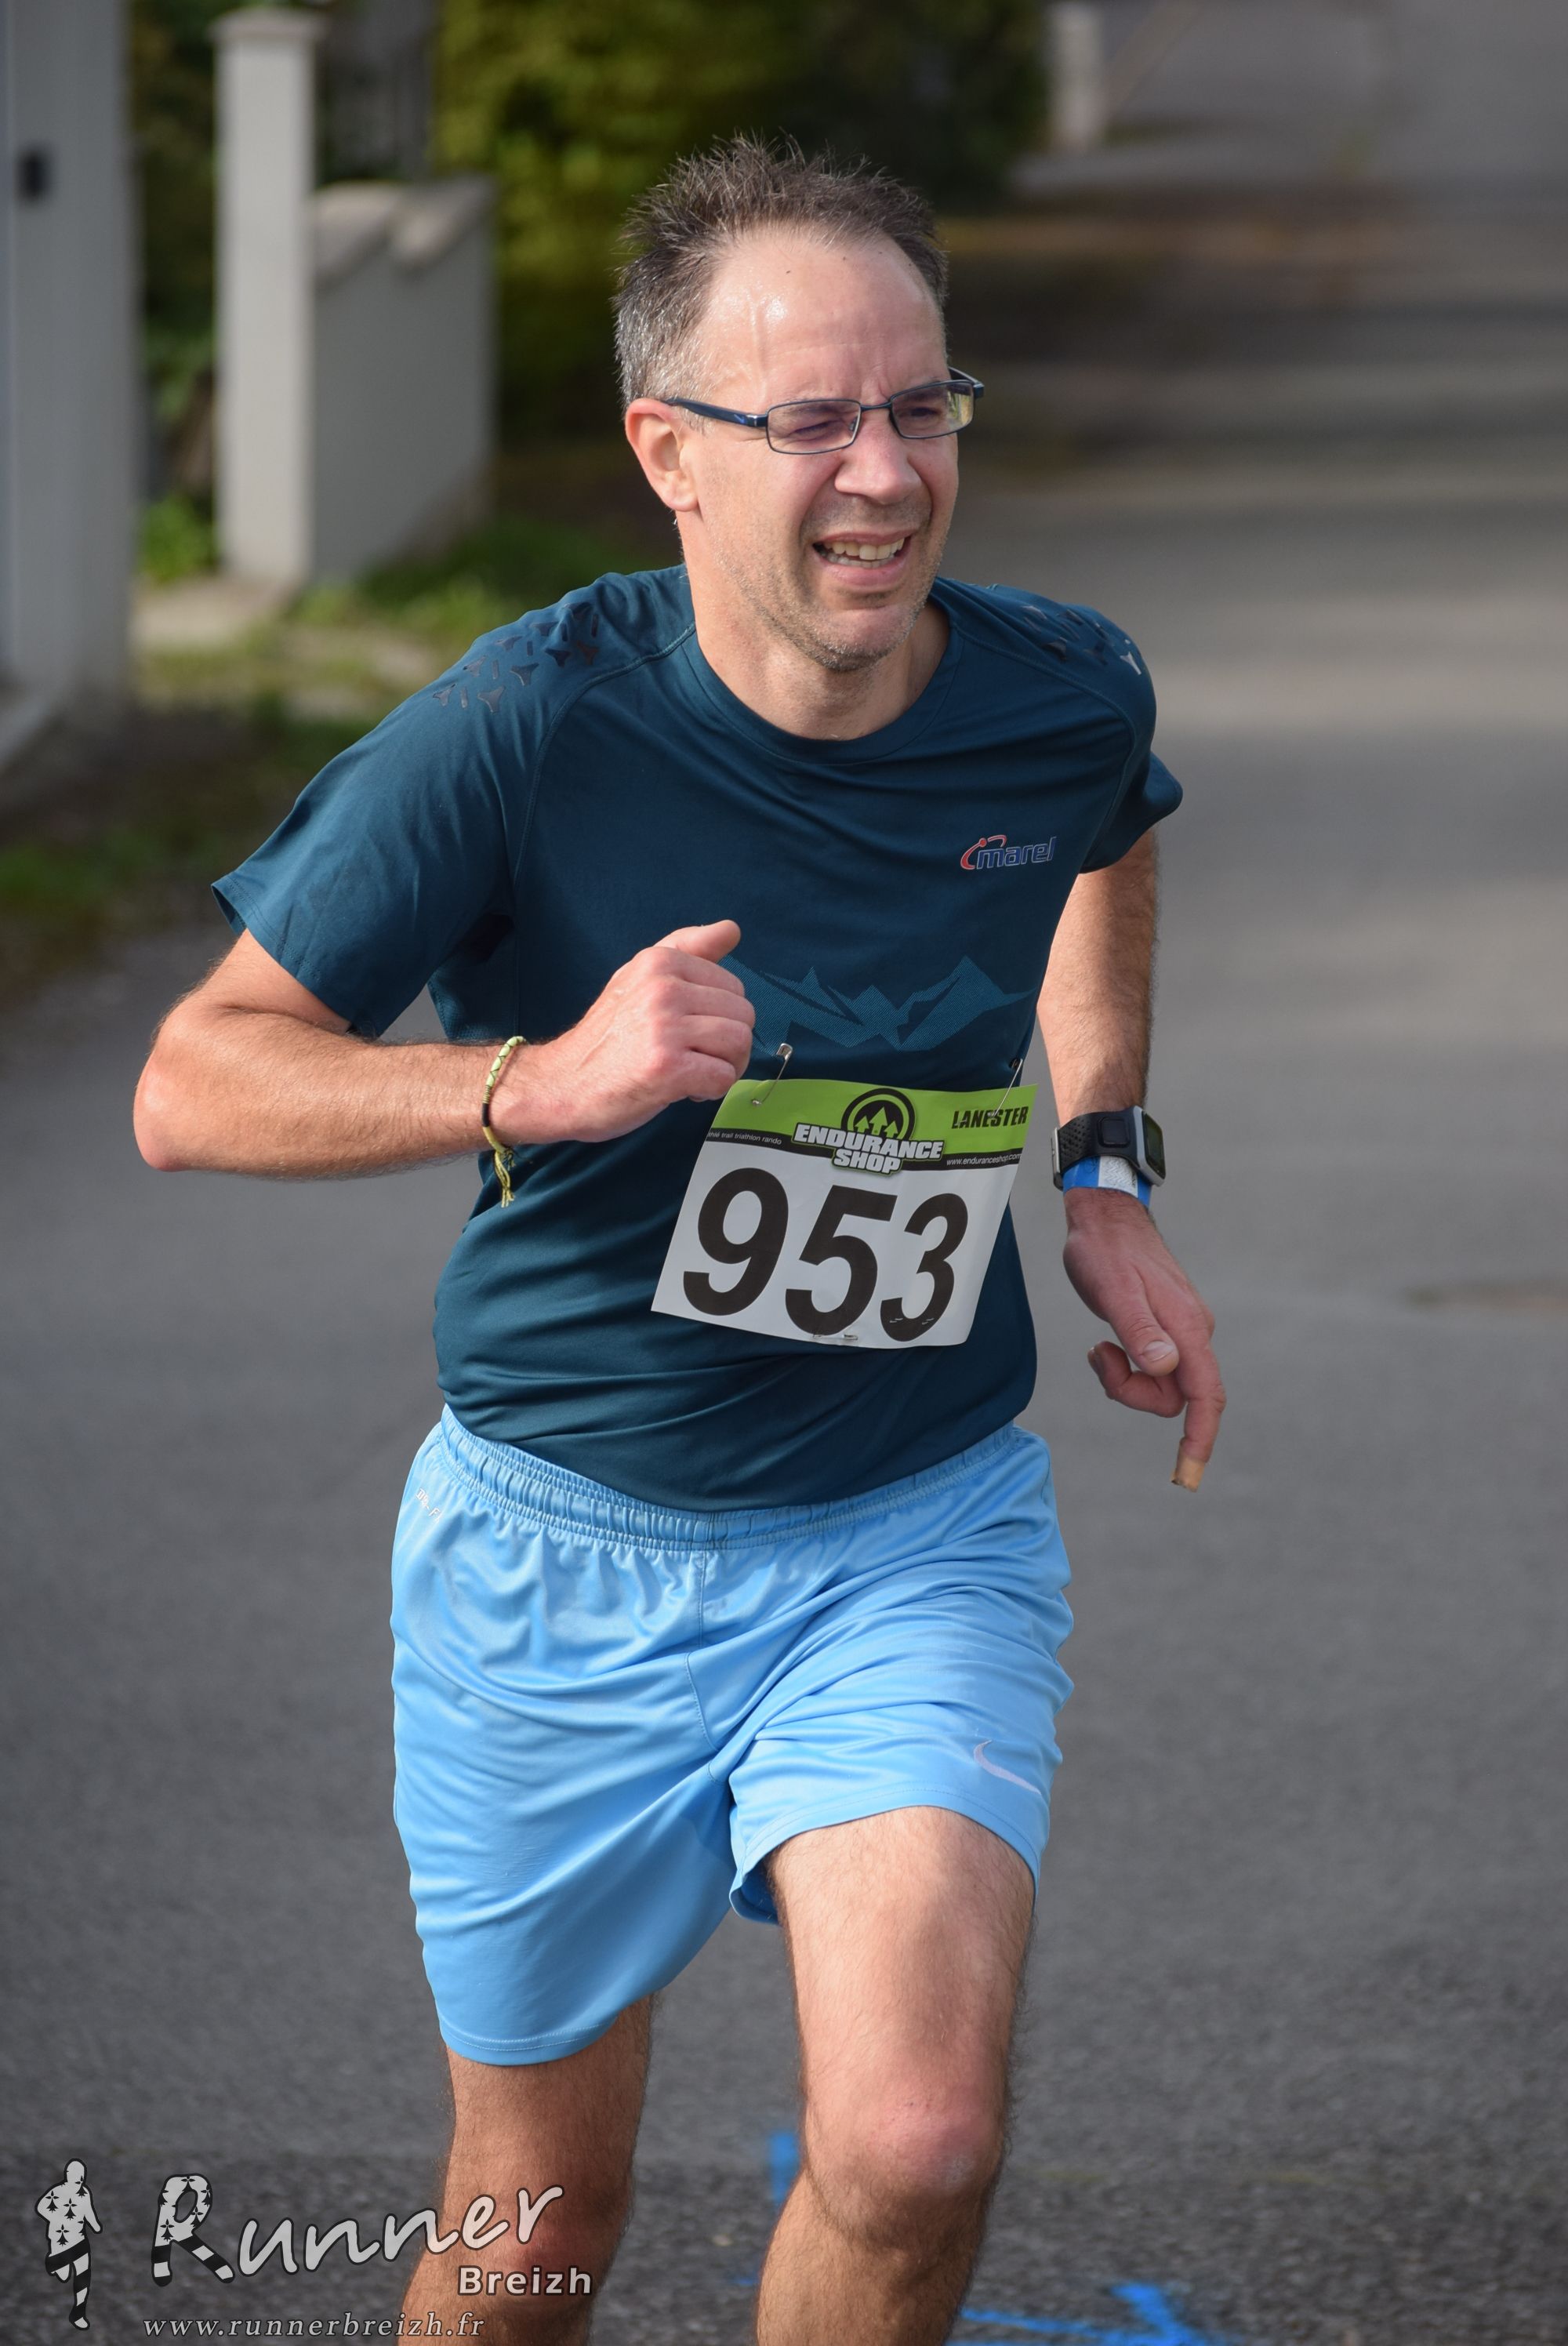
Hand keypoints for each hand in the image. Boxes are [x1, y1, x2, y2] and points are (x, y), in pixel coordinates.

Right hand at [491, 920, 755, 1144]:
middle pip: (743, 1016)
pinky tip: (682, 1090)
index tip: (690, 1032)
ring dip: (723, 1068)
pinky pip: (723, 1078)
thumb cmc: (607, 1038)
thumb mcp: (639, 979)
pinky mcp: (666, 1067)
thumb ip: (686, 950)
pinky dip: (710, 1091)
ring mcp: (664, 1027)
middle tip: (693, 1057)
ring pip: (738, 1045)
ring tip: (690, 1074)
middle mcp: (663, 988)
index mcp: (659, 962)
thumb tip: (732, 928)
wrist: (562, 1085)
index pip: (734, 987)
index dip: (721, 1017)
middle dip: (727, 1045)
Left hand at [1061, 1187, 1224, 1487]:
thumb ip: (1140, 1331)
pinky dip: (1124, 1367)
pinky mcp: (1165, 1330)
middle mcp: (1193, 1334)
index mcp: (1189, 1329)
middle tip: (1098, 1357)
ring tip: (1098, 1346)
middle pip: (1175, 1398)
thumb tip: (1164, 1367)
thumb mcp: (1114, 1291)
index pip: (1205, 1396)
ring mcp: (1181, 1332)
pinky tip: (1103, 1343)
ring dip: (1125, 1379)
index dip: (1200, 1439)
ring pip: (1161, 1385)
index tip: (1187, 1476)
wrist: (1105, 1216)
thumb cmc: (1106, 1251)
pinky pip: (1151, 1369)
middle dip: (1133, 1393)